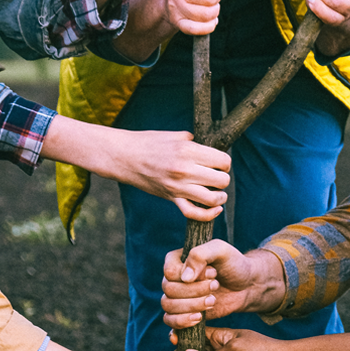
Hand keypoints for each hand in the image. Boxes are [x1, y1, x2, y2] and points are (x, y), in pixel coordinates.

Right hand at [109, 129, 229, 220]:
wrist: (124, 157)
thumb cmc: (148, 143)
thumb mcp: (174, 135)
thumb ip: (193, 141)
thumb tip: (208, 148)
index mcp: (188, 150)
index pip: (223, 161)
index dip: (225, 163)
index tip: (219, 163)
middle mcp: (185, 169)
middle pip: (222, 180)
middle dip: (223, 179)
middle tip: (217, 176)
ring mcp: (178, 186)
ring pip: (213, 198)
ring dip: (220, 197)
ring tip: (218, 193)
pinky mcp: (171, 198)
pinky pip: (194, 213)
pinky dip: (208, 215)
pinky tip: (215, 210)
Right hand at [162, 240, 284, 327]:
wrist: (245, 285)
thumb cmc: (233, 264)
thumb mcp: (221, 251)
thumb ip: (201, 255)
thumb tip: (185, 278)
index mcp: (177, 260)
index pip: (170, 272)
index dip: (192, 276)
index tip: (213, 273)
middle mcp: (172, 278)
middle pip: (169, 290)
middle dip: (195, 291)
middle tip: (216, 286)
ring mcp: (175, 296)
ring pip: (168, 306)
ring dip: (192, 306)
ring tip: (212, 301)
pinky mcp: (182, 313)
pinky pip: (169, 321)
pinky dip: (181, 322)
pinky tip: (198, 319)